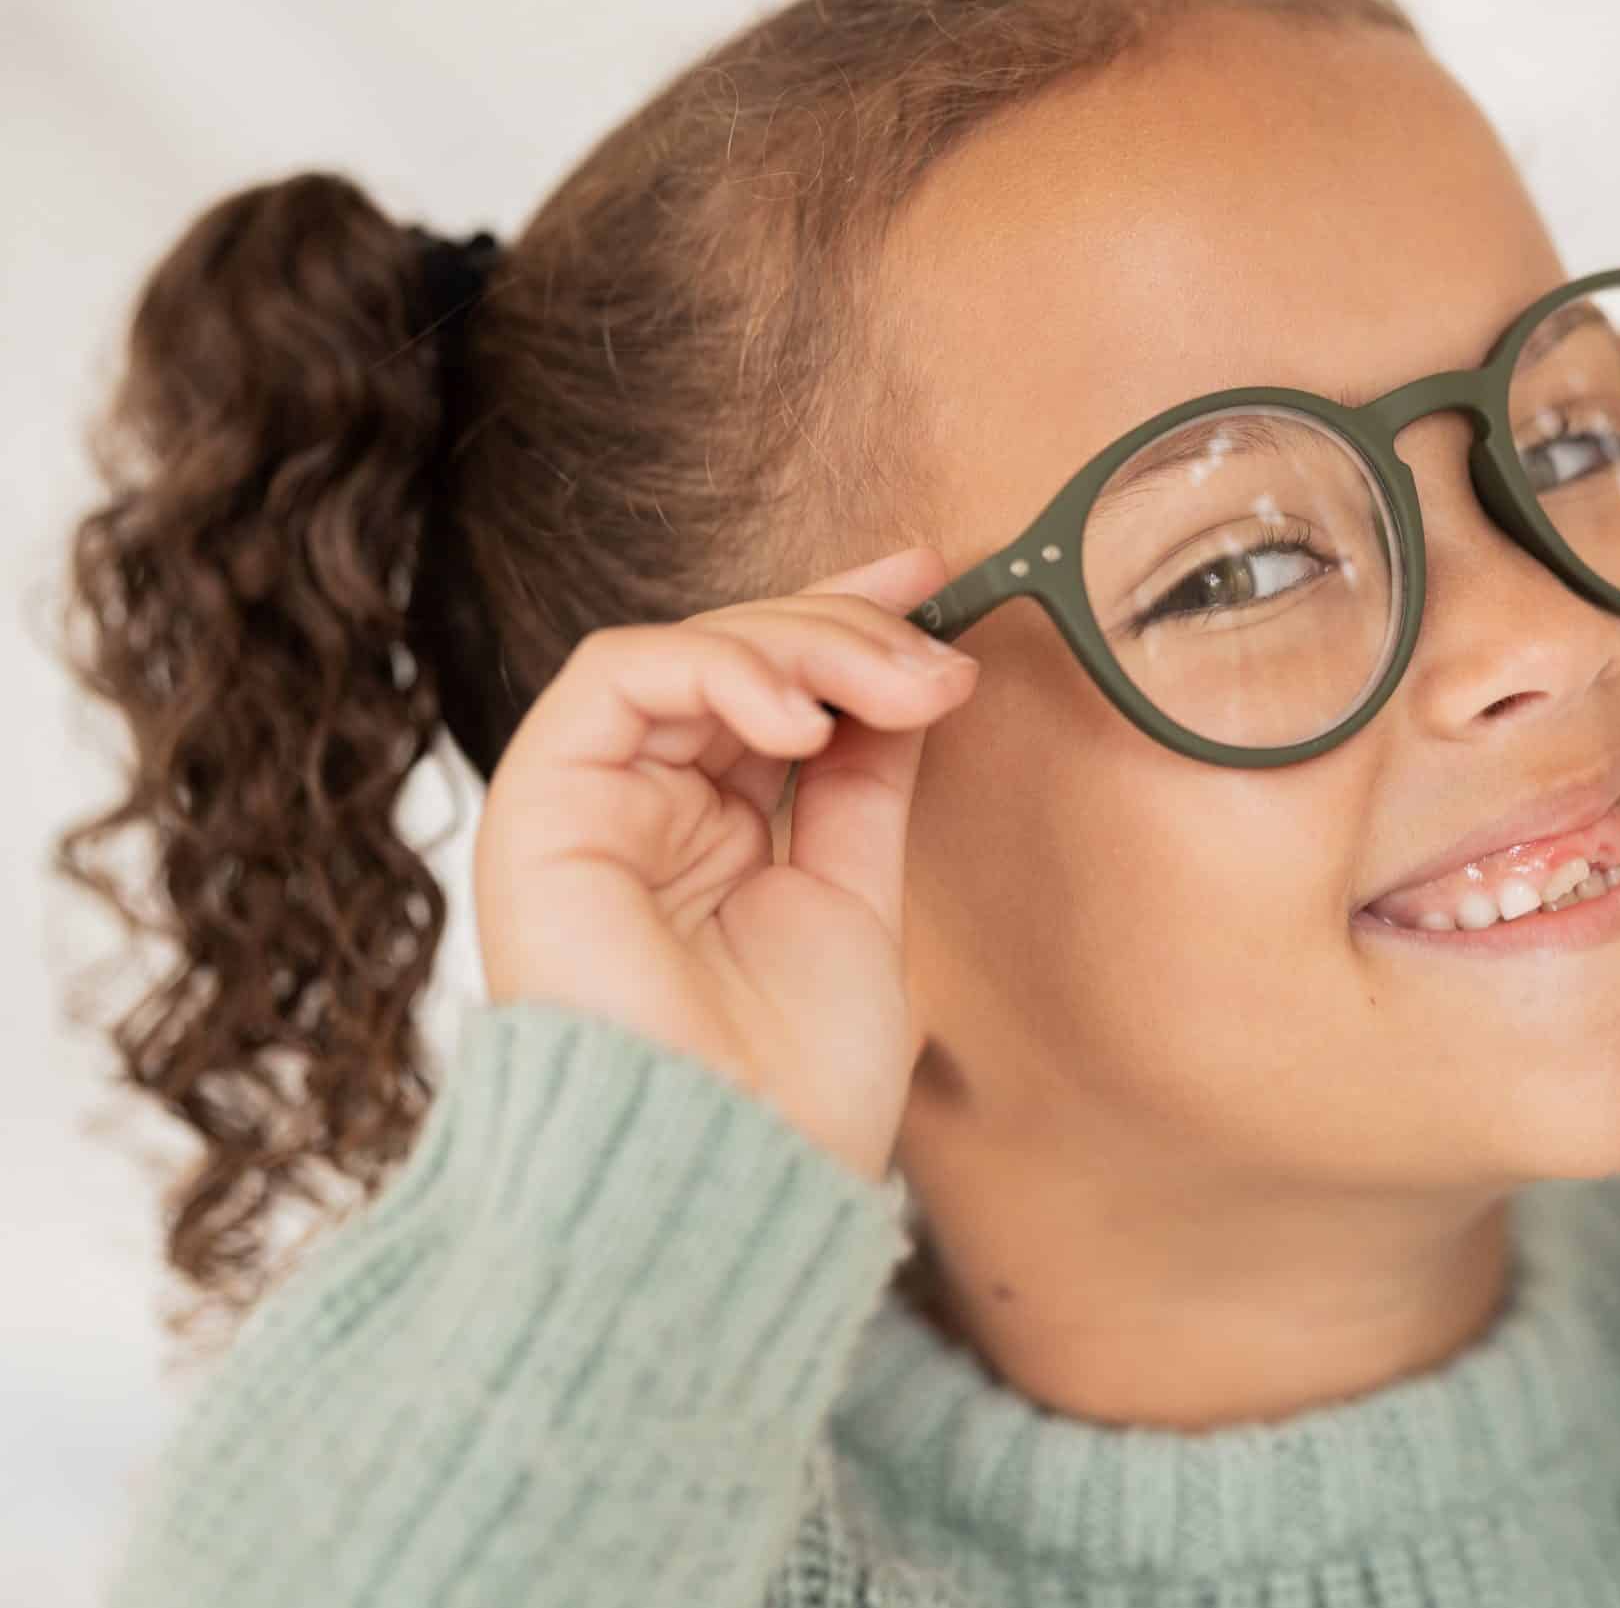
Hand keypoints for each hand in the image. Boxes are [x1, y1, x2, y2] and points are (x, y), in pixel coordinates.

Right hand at [471, 545, 975, 1180]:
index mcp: (711, 839)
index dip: (844, 619)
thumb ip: (864, 785)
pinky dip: (719, 669)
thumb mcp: (858, 900)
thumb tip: (912, 672)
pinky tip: (799, 718)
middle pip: (735, 659)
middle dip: (847, 632)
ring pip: (684, 651)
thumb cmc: (791, 1086)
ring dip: (802, 645)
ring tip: (890, 687)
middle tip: (937, 655)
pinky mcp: (539, 807)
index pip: (770, 691)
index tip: (935, 578)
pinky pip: (615, 676)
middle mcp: (643, 813)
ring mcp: (589, 808)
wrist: (728, 1182)